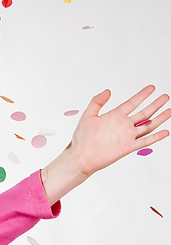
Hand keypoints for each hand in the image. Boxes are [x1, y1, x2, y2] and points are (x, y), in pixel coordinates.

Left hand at [41, 86, 170, 205]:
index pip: (132, 103)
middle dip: (155, 105)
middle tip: (165, 96)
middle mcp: (123, 125)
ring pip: (147, 125)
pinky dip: (156, 137)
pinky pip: (145, 141)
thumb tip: (108, 91)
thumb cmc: (81, 138)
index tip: (152, 88)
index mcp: (114, 116)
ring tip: (169, 110)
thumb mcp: (88, 116)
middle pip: (144, 113)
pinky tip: (165, 131)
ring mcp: (127, 136)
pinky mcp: (128, 147)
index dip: (142, 95)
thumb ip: (97, 102)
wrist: (81, 156)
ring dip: (159, 118)